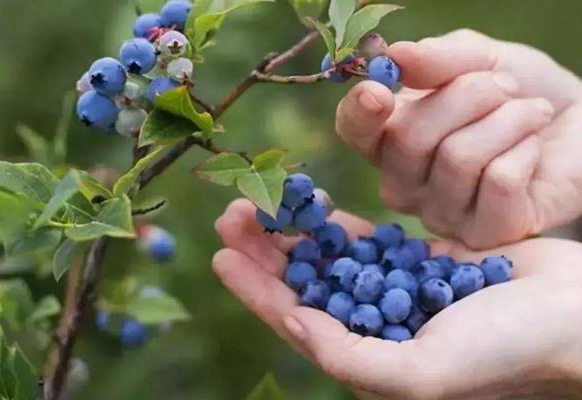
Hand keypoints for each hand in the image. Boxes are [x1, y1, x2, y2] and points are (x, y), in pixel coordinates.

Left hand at [213, 199, 581, 399]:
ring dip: (292, 231)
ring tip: (259, 201)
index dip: (256, 290)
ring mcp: (393, 290)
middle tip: (231, 214)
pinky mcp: (415, 260)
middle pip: (304, 284)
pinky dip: (335, 223)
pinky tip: (310, 204)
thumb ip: (354, 357)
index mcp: (369, 359)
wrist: (572, 314)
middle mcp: (374, 325)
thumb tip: (296, 326)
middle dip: (264, 252)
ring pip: (327, 258)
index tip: (221, 255)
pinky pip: (364, 240)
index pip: (296, 322)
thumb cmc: (506, 352)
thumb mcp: (425, 373)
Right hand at [336, 29, 581, 248]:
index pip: (353, 131)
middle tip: (504, 86)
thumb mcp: (479, 59)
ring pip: (456, 158)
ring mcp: (440, 214)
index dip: (359, 113)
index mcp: (390, 138)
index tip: (378, 90)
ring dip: (505, 120)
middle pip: (408, 139)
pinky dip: (525, 150)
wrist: (576, 122)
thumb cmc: (517, 91)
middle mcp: (405, 183)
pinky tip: (533, 150)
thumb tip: (395, 57)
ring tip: (530, 112)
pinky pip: (497, 181)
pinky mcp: (484, 233)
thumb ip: (437, 59)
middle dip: (465, 97)